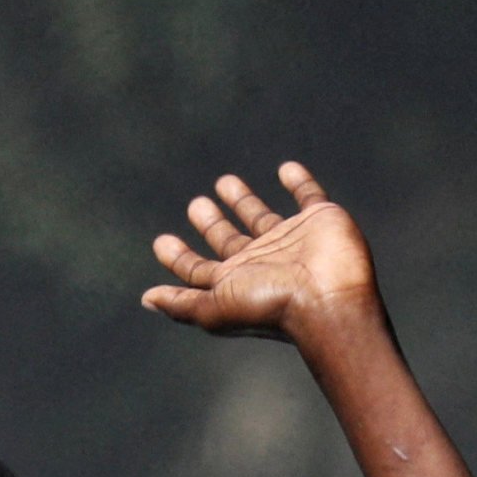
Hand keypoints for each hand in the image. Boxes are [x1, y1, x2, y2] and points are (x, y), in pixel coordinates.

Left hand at [140, 162, 380, 348]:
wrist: (329, 299)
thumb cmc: (271, 306)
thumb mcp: (215, 307)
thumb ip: (182, 302)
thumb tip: (146, 299)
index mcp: (236, 282)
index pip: (199, 270)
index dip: (179, 257)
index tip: (161, 242)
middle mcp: (262, 262)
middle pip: (229, 241)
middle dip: (211, 224)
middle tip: (196, 204)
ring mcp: (291, 241)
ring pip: (262, 217)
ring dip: (244, 201)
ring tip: (224, 182)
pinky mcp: (320, 220)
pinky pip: (308, 196)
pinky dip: (299, 182)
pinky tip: (286, 169)